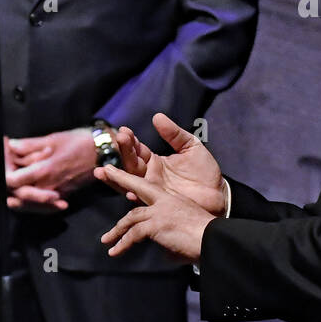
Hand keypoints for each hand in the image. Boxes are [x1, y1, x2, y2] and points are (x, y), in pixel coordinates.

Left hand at [0, 127, 96, 210]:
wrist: (105, 153)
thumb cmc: (80, 142)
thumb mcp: (53, 139)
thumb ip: (30, 145)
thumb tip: (11, 146)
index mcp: (45, 170)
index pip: (16, 180)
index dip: (0, 179)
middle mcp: (50, 185)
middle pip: (22, 196)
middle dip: (6, 195)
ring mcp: (58, 191)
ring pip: (33, 203)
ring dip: (18, 203)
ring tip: (6, 203)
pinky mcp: (66, 193)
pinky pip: (46, 204)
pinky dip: (34, 205)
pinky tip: (29, 203)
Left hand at [94, 170, 212, 260]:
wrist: (214, 240)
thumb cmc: (205, 237)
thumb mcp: (185, 230)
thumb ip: (171, 235)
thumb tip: (165, 251)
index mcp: (172, 199)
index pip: (148, 186)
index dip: (133, 179)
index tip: (119, 173)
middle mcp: (165, 200)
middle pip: (136, 187)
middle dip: (118, 179)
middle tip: (102, 173)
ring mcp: (160, 211)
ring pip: (131, 216)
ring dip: (117, 230)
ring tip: (106, 240)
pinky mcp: (157, 224)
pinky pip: (134, 233)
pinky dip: (123, 243)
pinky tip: (115, 252)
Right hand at [104, 114, 226, 215]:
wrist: (218, 195)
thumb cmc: (205, 172)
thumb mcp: (191, 147)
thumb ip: (175, 134)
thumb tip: (157, 117)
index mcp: (155, 161)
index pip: (137, 149)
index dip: (130, 141)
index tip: (124, 131)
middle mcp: (149, 176)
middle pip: (130, 163)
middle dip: (123, 151)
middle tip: (119, 138)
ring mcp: (151, 190)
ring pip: (128, 183)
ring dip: (115, 177)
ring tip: (103, 170)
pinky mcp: (157, 204)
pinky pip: (142, 201)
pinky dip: (134, 196)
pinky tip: (129, 191)